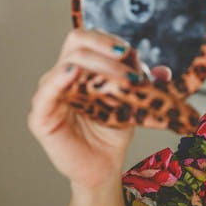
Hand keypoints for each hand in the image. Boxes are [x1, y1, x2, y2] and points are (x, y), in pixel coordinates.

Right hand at [28, 29, 170, 187]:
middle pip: (78, 43)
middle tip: (130, 72)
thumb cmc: (113, 131)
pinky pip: (45, 93)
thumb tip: (164, 72)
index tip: (129, 53)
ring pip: (68, 63)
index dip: (109, 41)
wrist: (104, 166)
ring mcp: (50, 93)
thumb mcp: (133, 101)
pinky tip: (72, 73)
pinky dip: (58, 79)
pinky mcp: (41, 116)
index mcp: (83, 67)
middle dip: (106, 50)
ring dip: (99, 67)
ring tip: (123, 82)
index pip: (90, 38)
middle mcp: (63, 74)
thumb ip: (145, 83)